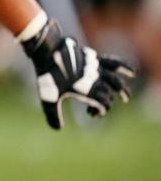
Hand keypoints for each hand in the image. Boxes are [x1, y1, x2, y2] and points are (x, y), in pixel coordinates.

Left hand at [21, 19, 135, 128]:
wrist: (47, 52)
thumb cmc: (47, 75)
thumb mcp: (48, 97)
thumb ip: (53, 114)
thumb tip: (57, 128)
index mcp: (87, 90)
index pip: (103, 104)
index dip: (100, 111)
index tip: (90, 114)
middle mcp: (95, 79)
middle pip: (108, 95)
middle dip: (107, 103)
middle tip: (100, 108)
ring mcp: (96, 68)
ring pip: (115, 81)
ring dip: (122, 90)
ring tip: (126, 97)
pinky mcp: (95, 58)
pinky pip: (114, 62)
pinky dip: (124, 67)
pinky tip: (132, 72)